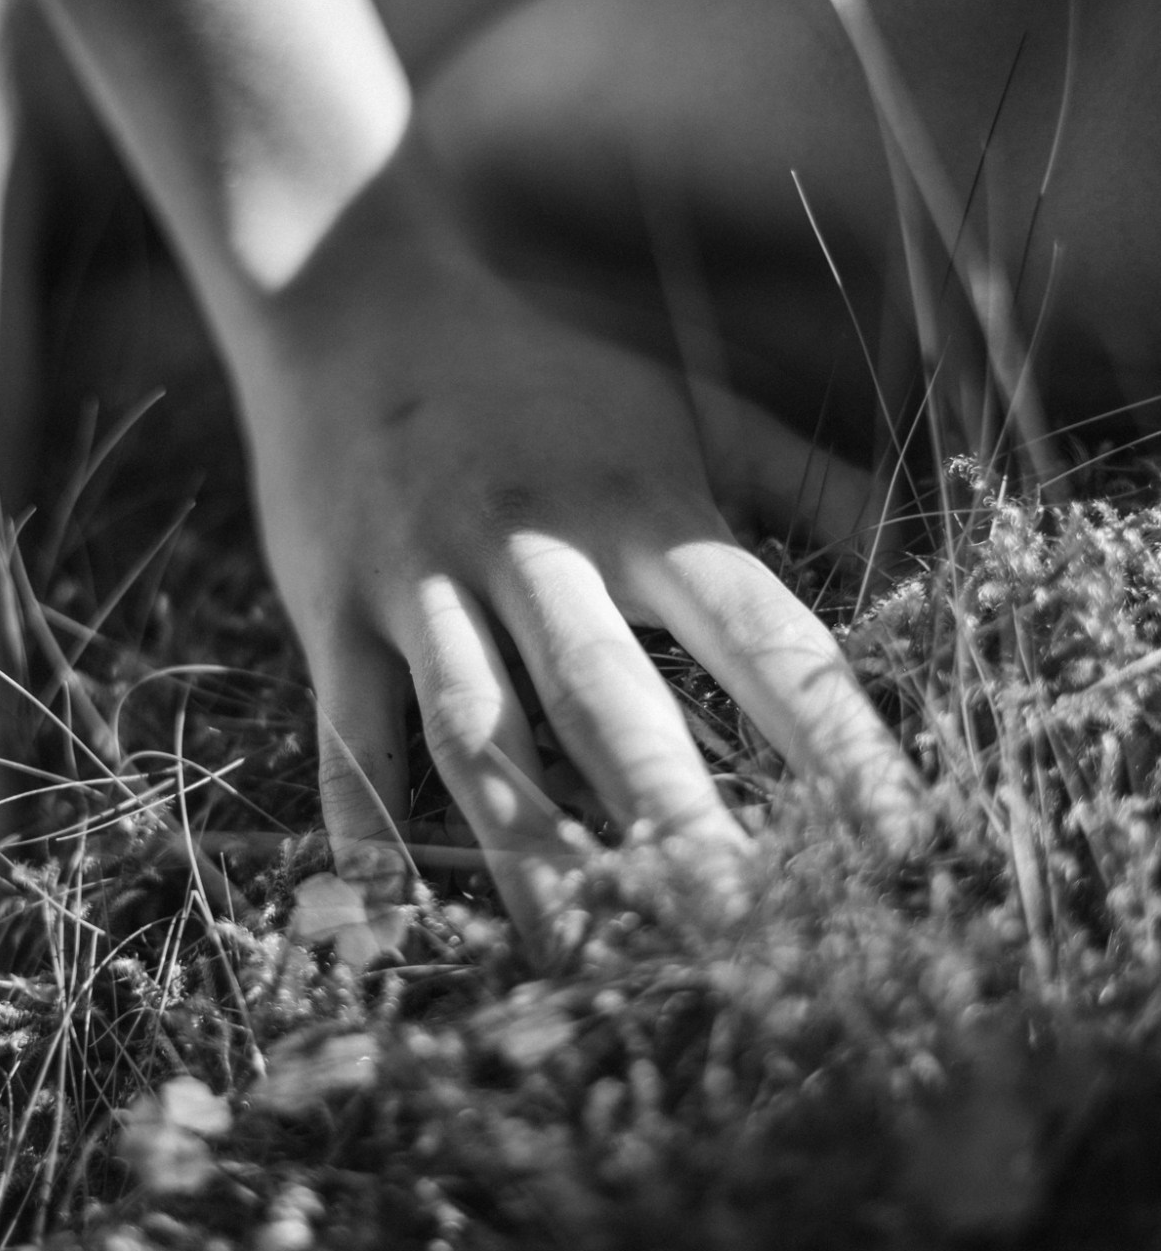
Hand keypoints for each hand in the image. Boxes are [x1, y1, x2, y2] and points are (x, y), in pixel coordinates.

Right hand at [231, 138, 920, 943]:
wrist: (353, 295)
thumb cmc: (543, 369)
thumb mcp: (684, 404)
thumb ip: (803, 480)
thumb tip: (915, 563)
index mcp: (639, 504)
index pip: (757, 634)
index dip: (832, 736)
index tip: (898, 839)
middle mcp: (537, 548)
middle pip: (614, 704)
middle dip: (681, 825)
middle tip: (747, 940)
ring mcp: (426, 580)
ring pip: (479, 734)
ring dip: (529, 847)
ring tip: (582, 956)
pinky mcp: (335, 608)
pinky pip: (350, 723)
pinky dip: (362, 809)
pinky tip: (383, 895)